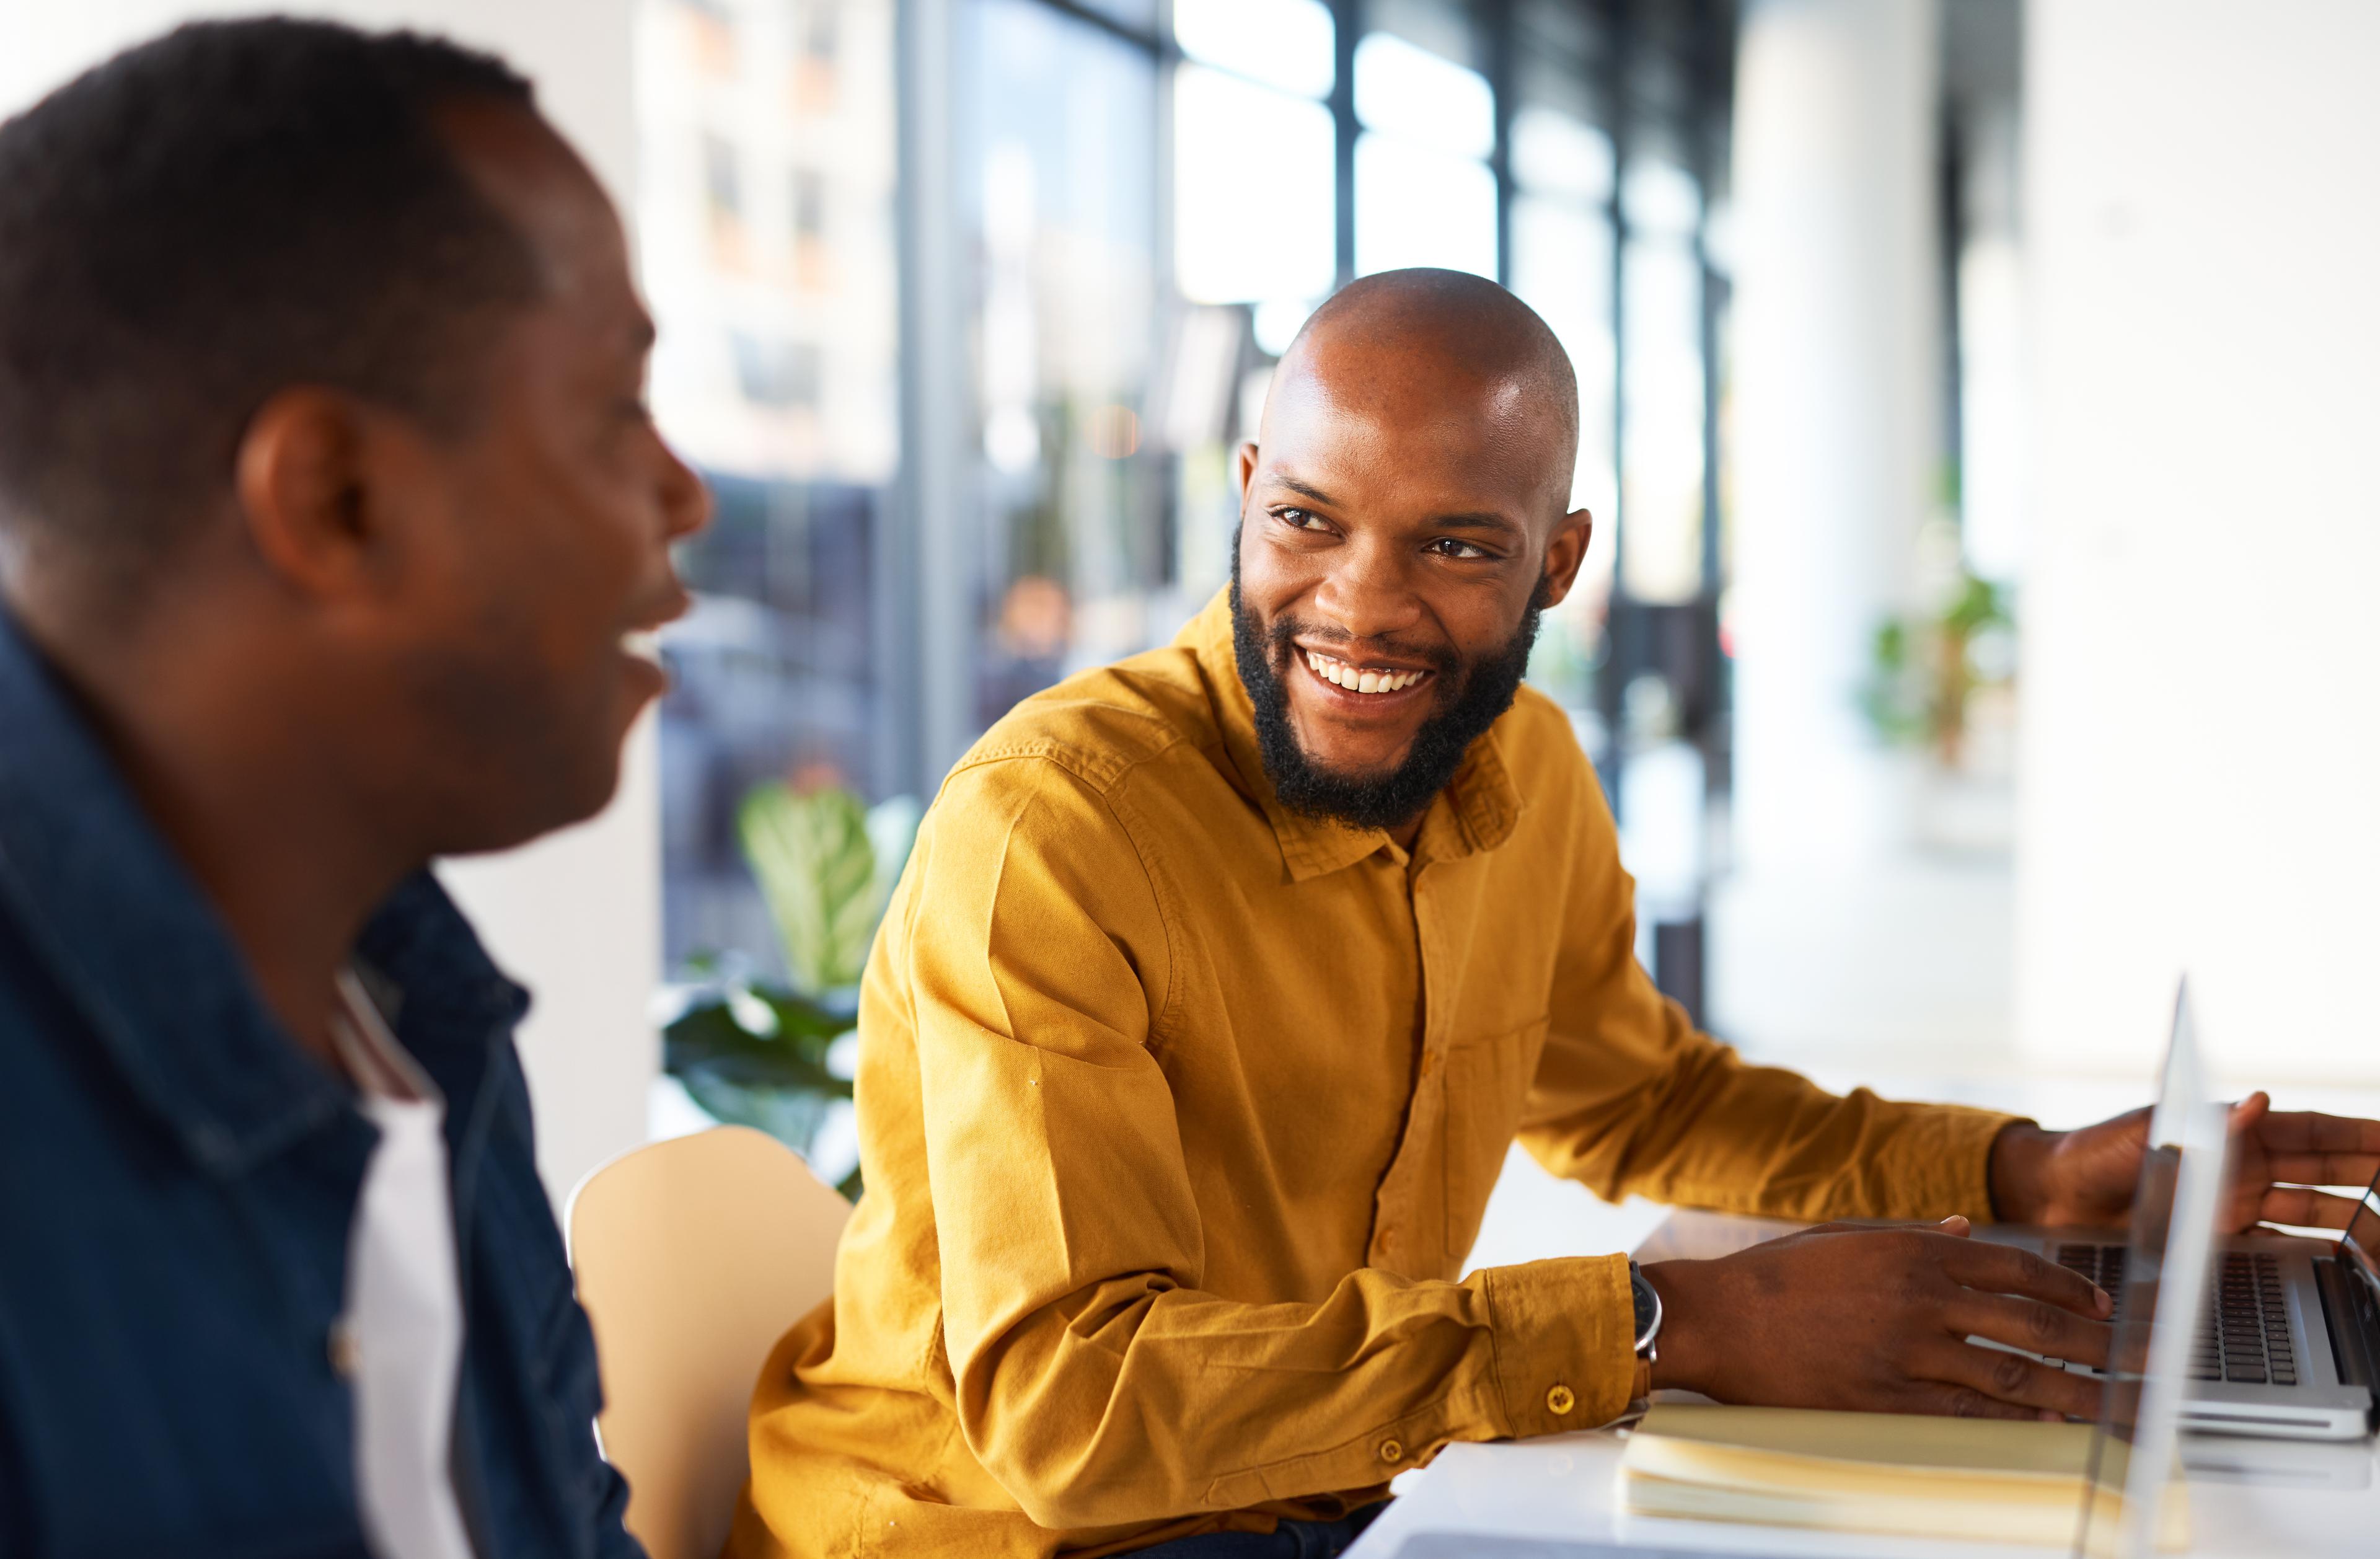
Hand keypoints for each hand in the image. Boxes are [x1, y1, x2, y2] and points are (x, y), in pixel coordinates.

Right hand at [1643, 1218, 2113, 1420]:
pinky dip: (2013, 1420)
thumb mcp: (1849, 1238)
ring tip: (2110, 1401)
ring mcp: (1905, 1351)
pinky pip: (1965, 1412)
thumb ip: (1914, 1236)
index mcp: (1913, 1252)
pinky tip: (2046, 1425)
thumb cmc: (1779, 1276)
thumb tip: (1966, 1231)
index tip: (2100, 1304)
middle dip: (2094, 1342)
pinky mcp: (1884, 1398)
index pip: (2016, 1266)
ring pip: (2010, 1373)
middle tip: (2136, 1357)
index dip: (2069, 1287)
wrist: (1718, 1318)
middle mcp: (1920, 1298)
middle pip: (2031, 1322)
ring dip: (2071, 1389)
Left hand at [1989, 1097, 2379, 1232]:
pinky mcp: (2220, 1242)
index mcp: (2234, 1132)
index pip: (2314, 1131)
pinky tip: (2348, 1269)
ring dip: (2356, 1227)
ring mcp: (2236, 1206)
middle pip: (2328, 1174)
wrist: (2054, 1196)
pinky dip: (2316, 1258)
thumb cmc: (2097, 1151)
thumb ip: (2209, 1124)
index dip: (2361, 1135)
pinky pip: (2281, 1248)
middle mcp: (2245, 1168)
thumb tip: (2258, 1099)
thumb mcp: (2152, 1131)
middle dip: (2374, 1180)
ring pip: (2314, 1214)